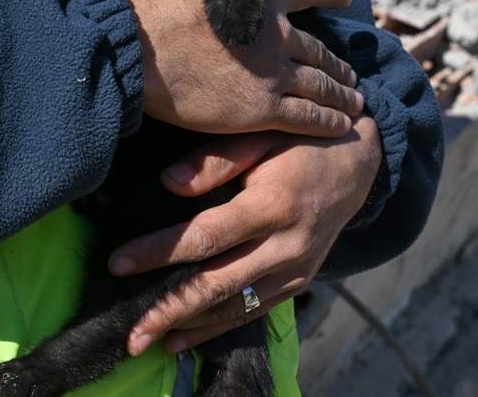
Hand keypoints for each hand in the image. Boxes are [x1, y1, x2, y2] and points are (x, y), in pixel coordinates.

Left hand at [107, 117, 382, 354]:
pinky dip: (216, 329)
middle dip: (168, 310)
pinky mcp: (298, 283)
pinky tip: (183, 339)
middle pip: (217, 285)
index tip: (118, 264)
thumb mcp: (262, 135)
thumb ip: (216, 159)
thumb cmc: (301, 143)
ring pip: (234, 307)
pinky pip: (253, 312)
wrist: (359, 164)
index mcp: (273, 205)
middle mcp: (286, 246)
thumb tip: (167, 184)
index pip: (206, 236)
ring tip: (145, 343)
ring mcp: (295, 270)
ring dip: (188, 328)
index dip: (159, 252)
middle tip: (128, 333)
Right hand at [123, 0, 362, 136]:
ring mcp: (274, 72)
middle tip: (350, 74)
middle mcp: (277, 32)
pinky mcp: (263, 108)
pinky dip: (329, 122)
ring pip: (322, 85)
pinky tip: (341, 127)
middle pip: (319, 49)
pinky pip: (309, 117)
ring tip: (353, 102)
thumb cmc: (154, 9)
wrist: (139, 45)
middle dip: (337, 64)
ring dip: (341, 94)